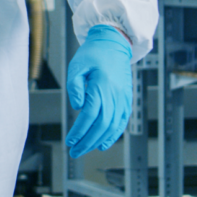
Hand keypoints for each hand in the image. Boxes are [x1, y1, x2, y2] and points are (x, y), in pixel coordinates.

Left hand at [65, 25, 132, 157]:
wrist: (113, 44)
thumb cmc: (93, 54)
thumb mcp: (77, 65)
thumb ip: (75, 86)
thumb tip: (77, 106)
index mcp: (102, 86)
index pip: (90, 115)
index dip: (80, 131)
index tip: (71, 141)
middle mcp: (115, 95)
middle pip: (102, 125)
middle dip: (87, 141)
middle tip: (75, 151)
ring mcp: (123, 98)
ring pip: (112, 126)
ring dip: (98, 141)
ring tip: (85, 149)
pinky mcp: (126, 100)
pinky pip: (121, 122)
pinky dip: (113, 135)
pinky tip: (103, 143)